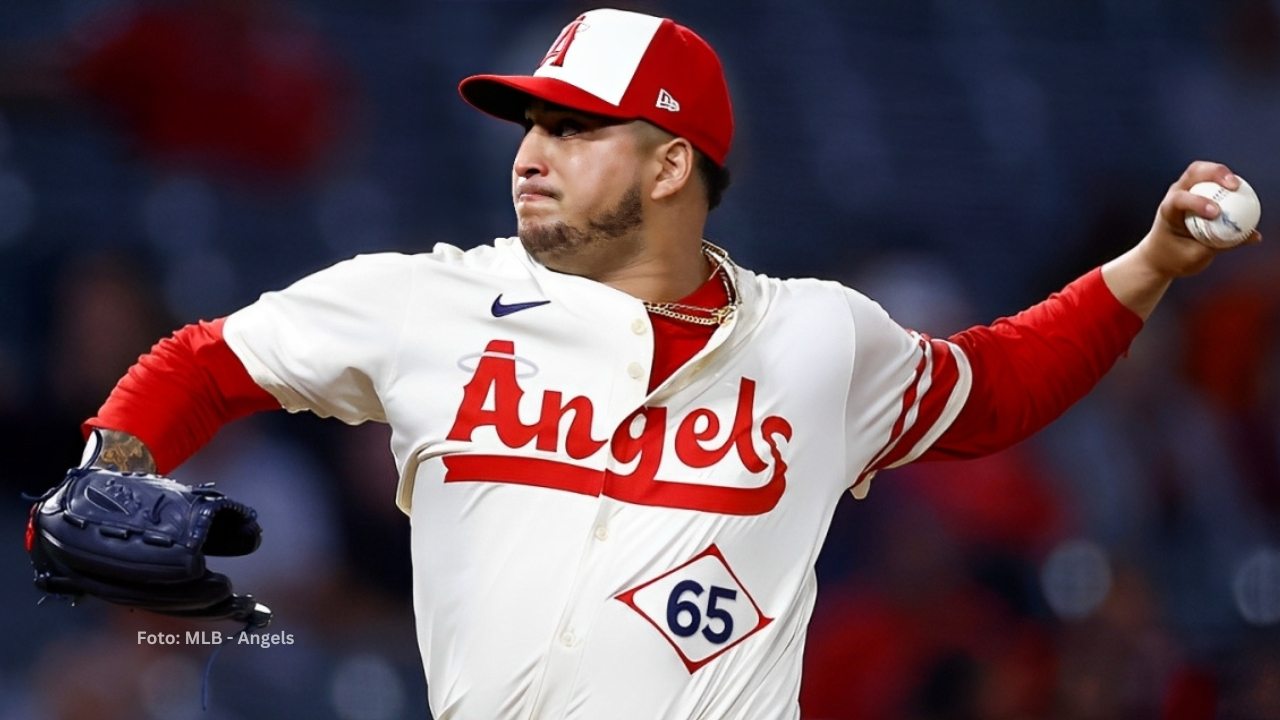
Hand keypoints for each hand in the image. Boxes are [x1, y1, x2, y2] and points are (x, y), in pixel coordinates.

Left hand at [1137, 160, 1262, 278]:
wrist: (1159, 256)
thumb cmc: (1174, 257)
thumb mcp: (1195, 256)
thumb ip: (1223, 244)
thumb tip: (1254, 236)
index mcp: (1168, 211)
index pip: (1179, 199)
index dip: (1198, 202)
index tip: (1216, 212)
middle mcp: (1175, 195)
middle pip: (1193, 173)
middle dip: (1214, 173)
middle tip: (1234, 185)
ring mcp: (1186, 190)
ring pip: (1203, 171)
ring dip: (1222, 173)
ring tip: (1237, 185)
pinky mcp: (1197, 192)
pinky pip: (1213, 181)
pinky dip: (1226, 182)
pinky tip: (1241, 192)